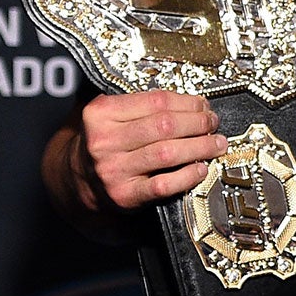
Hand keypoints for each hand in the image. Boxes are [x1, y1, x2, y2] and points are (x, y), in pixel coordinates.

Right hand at [76, 91, 226, 210]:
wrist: (79, 178)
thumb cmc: (104, 143)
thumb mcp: (111, 116)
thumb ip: (144, 106)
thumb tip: (194, 104)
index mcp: (101, 114)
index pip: (156, 101)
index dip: (188, 102)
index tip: (203, 105)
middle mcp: (105, 141)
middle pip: (165, 126)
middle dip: (198, 123)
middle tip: (212, 123)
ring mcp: (114, 169)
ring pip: (168, 153)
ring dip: (200, 147)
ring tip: (215, 144)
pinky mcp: (125, 194)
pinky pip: (164, 184)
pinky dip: (188, 176)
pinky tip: (200, 169)